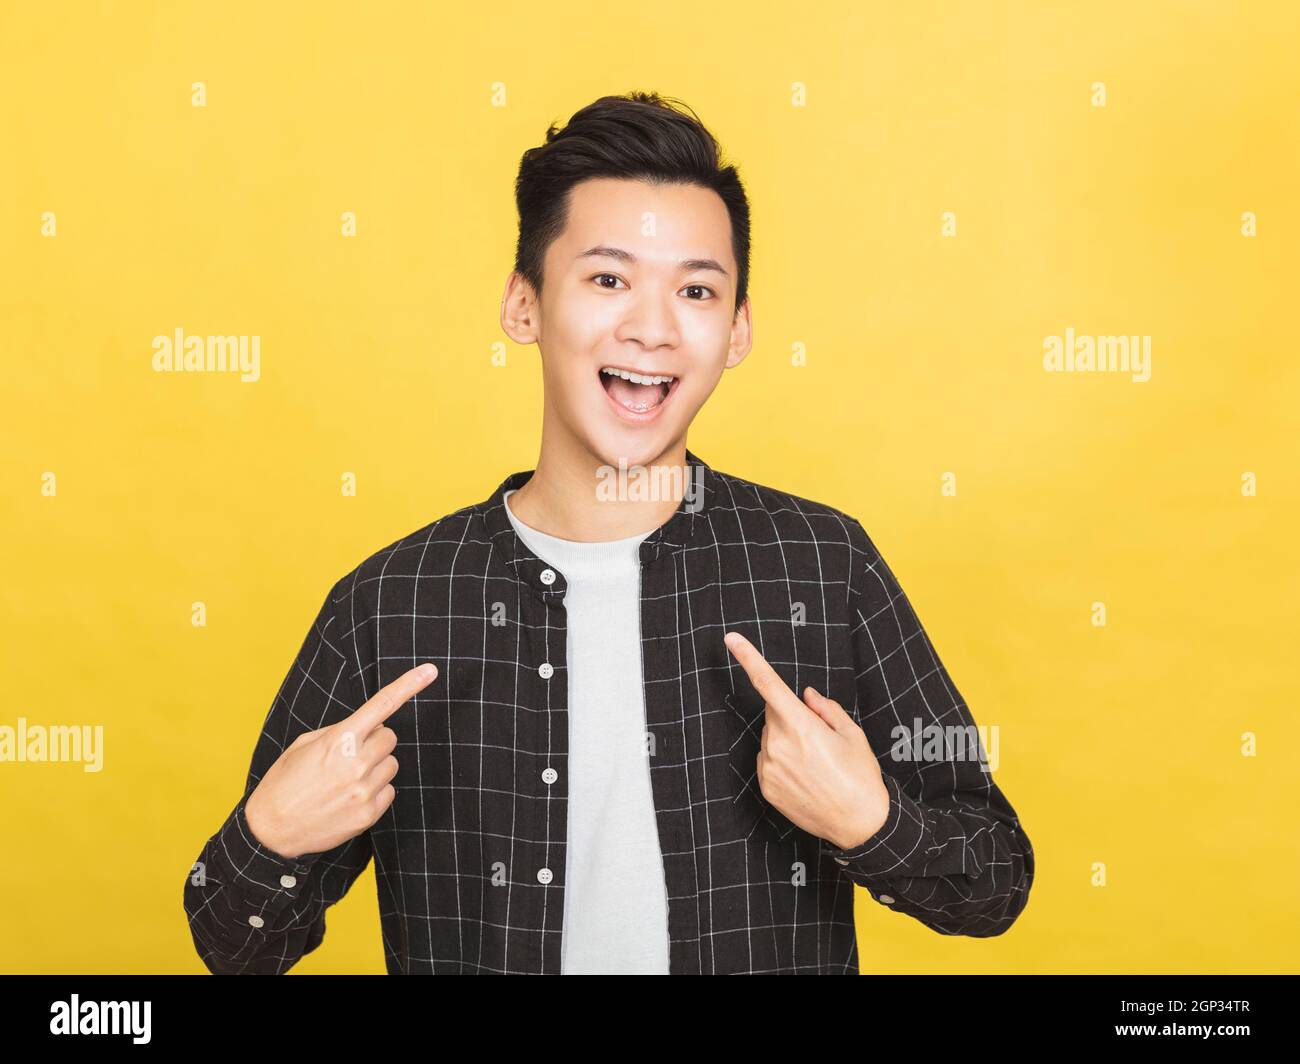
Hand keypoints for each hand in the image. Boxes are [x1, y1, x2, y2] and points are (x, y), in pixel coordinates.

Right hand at [244, 663, 438, 858]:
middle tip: (349, 754)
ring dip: (375, 766)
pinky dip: (374, 791)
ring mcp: (364, 790)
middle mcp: (356, 763)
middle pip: (389, 737)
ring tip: (345, 779)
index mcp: (340, 740)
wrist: (270, 830)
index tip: (430, 671)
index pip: (382, 705)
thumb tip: (369, 726)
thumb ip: (340, 731)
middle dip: (374, 741)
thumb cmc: (284, 782)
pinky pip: (389, 790)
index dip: (409, 685)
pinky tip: (349, 797)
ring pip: (391, 764)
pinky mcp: (369, 814)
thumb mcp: (304, 745)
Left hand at [723, 633, 887, 849]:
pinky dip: (782, 762)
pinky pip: (768, 761)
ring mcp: (768, 767)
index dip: (748, 658)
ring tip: (816, 764)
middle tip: (819, 739)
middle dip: (792, 717)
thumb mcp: (852, 734)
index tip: (730, 639)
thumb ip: (825, 708)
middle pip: (774, 714)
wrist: (860, 825)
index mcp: (800, 725)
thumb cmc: (860, 776)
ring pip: (771, 738)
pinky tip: (806, 778)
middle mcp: (778, 744)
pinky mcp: (765, 787)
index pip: (768, 683)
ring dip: (787, 741)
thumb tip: (805, 695)